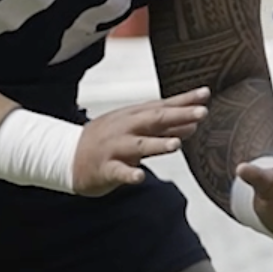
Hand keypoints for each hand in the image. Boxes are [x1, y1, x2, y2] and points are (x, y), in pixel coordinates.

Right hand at [73, 89, 207, 193]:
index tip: (206, 93)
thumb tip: (193, 124)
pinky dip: (128, 174)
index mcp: (133, 117)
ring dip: (157, 143)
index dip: (184, 101)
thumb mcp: (135, 131)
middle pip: (154, 120)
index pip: (162, 106)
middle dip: (178, 115)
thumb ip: (164, 129)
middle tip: (202, 112)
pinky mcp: (104, 168)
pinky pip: (118, 172)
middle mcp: (125, 128)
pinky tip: (139, 177)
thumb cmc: (107, 142)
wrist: (66, 157)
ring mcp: (114, 148)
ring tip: (176, 144)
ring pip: (138, 145)